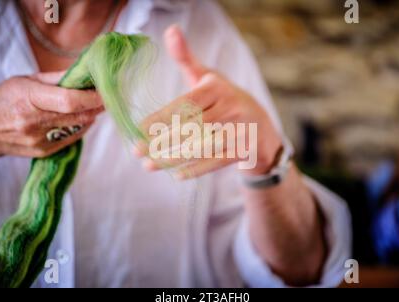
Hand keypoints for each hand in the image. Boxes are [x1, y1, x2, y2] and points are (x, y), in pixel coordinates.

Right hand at [0, 72, 103, 163]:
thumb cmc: (3, 100)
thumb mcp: (24, 81)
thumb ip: (56, 79)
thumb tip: (84, 74)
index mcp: (29, 99)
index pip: (70, 101)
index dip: (92, 98)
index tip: (105, 92)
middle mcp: (34, 122)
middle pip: (79, 116)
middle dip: (97, 107)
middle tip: (106, 97)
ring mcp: (40, 140)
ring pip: (79, 128)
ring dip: (90, 116)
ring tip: (91, 106)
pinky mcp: (44, 151)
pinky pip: (72, 138)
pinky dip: (80, 126)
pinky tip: (78, 118)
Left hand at [136, 25, 281, 178]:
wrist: (262, 127)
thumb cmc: (225, 100)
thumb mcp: (209, 77)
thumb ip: (186, 58)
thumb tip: (170, 30)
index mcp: (218, 88)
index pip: (185, 104)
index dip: (161, 117)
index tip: (138, 129)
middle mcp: (231, 107)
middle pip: (191, 127)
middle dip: (161, 141)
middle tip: (136, 151)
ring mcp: (239, 130)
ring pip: (200, 147)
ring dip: (172, 158)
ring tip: (148, 165)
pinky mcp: (243, 150)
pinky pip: (215, 162)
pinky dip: (195, 170)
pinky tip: (176, 175)